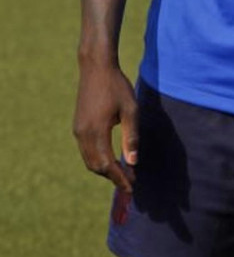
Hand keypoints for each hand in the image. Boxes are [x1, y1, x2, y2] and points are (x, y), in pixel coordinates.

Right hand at [72, 64, 137, 192]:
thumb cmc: (117, 87)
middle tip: (130, 182)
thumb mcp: (131, 110)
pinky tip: (111, 159)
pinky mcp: (78, 127)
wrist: (96, 69)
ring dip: (104, 170)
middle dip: (112, 177)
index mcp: (96, 131)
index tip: (131, 187)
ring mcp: (78, 131)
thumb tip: (133, 162)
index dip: (119, 178)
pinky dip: (98, 160)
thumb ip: (131, 137)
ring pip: (89, 160)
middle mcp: (83, 134)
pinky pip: (86, 151)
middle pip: (96, 166)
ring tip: (123, 173)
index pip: (107, 164)